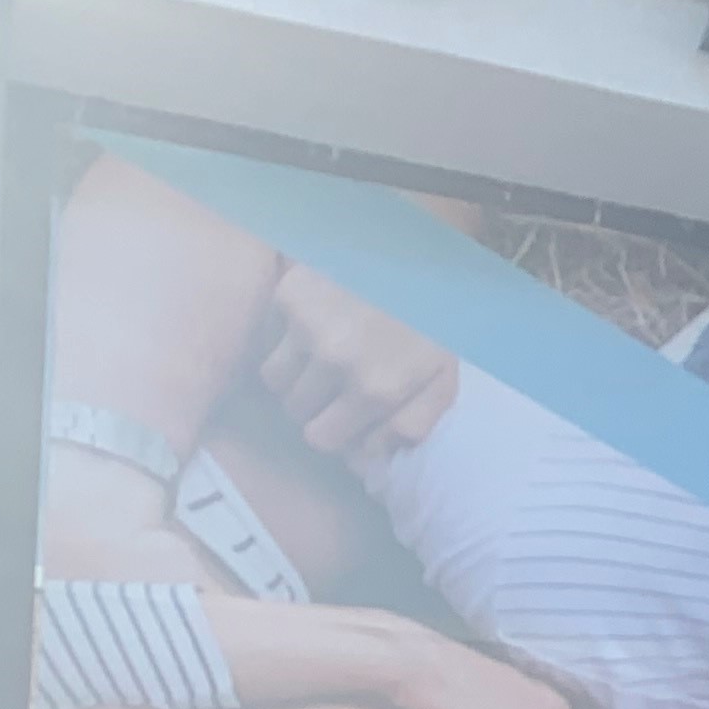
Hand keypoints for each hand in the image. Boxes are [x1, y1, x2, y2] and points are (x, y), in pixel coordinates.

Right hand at [260, 262, 459, 463]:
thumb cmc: (432, 322)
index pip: (321, 439)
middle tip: (332, 387)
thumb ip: (410, 425)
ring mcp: (306, 326)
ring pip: (273, 378)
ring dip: (292, 376)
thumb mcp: (441, 379)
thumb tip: (367, 457)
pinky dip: (282, 339)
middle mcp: (335, 361)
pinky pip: (267, 339)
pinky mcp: (288, 296)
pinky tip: (311, 327)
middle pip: (294, 410)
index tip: (340, 418)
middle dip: (311, 406)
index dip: (330, 431)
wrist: (415, 251)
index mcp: (375, 389)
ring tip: (318, 359)